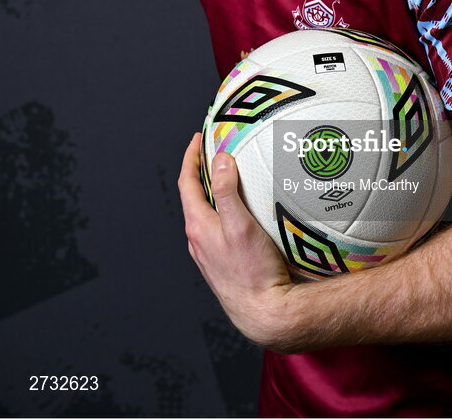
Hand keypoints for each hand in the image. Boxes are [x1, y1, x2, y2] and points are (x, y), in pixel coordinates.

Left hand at [177, 133, 294, 348]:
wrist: (264, 313)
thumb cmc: (253, 272)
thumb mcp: (240, 225)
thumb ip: (226, 191)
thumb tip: (219, 160)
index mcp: (198, 226)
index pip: (187, 183)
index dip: (190, 157)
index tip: (198, 138)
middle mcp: (198, 239)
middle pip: (194, 196)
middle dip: (202, 171)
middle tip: (215, 151)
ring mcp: (209, 253)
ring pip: (206, 213)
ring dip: (213, 191)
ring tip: (229, 176)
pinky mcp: (222, 262)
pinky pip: (217, 227)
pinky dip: (224, 210)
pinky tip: (242, 212)